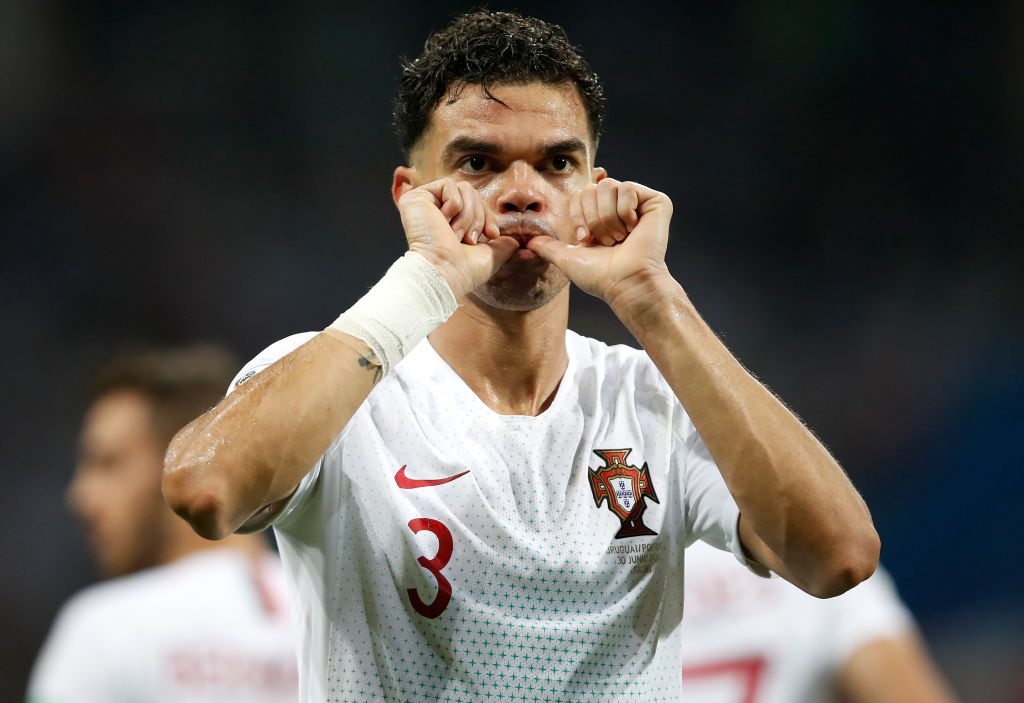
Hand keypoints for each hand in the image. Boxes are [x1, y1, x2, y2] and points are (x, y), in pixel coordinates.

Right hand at [398, 178, 518, 298]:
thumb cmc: (463, 270)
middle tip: (469, 239)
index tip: (492, 234)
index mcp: (451, 223)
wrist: (443, 273)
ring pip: (463, 188)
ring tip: (455, 235)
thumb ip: (503, 244)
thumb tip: (516, 241)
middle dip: (478, 217)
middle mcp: (436, 212)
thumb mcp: (491, 255)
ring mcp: (425, 204)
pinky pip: (448, 185)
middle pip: (472, 193)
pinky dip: (453, 205)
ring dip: (467, 215)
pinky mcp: (416, 198)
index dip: (488, 216)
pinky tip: (442, 222)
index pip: (477, 204)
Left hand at [526, 178, 673, 307]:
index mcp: (600, 215)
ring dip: (608, 219)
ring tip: (620, 238)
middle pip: (592, 188)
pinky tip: (634, 229)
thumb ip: (548, 246)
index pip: (579, 194)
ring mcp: (638, 203)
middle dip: (593, 219)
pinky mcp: (656, 202)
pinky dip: (625, 212)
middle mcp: (619, 206)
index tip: (587, 240)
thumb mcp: (567, 258)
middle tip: (606, 241)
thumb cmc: (600, 276)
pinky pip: (628, 188)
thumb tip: (528, 241)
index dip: (578, 216)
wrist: (625, 282)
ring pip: (609, 187)